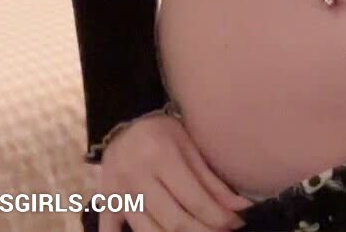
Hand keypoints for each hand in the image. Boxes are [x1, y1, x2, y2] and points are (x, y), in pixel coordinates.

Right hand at [94, 113, 252, 231]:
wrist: (121, 124)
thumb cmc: (162, 133)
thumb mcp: (189, 145)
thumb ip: (212, 180)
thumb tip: (240, 208)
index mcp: (162, 156)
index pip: (193, 198)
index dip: (218, 217)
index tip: (237, 224)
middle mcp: (137, 177)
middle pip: (173, 221)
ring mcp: (118, 194)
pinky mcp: (105, 204)